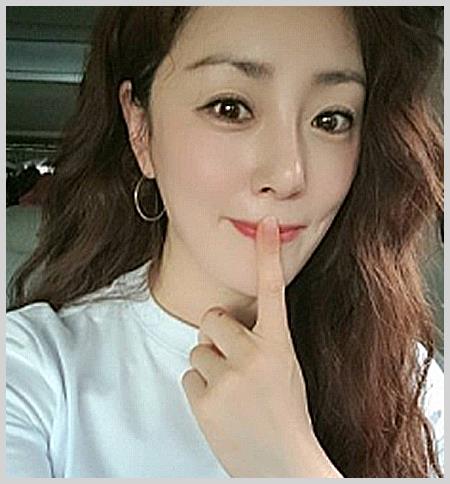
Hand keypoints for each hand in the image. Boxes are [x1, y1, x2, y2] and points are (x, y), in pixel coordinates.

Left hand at [182, 216, 341, 476]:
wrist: (283, 466)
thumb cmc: (287, 414)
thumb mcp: (286, 369)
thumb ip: (263, 341)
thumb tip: (228, 324)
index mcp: (278, 345)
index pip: (272, 291)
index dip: (268, 255)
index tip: (265, 225)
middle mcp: (252, 355)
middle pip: (211, 318)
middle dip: (216, 333)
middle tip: (231, 355)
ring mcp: (227, 378)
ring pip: (197, 349)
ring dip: (209, 364)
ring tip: (230, 390)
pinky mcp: (204, 401)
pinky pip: (188, 376)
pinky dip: (200, 388)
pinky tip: (220, 406)